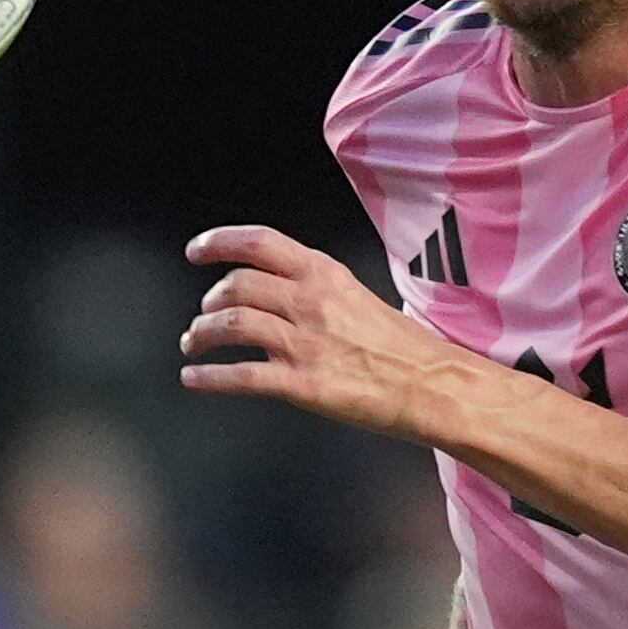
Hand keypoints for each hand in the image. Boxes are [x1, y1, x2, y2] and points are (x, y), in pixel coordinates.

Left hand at [180, 224, 463, 440]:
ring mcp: (304, 343)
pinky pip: (241, 377)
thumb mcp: (356, 295)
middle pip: (237, 285)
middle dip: (211, 299)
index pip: (258, 243)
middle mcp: (310, 301)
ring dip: (202, 333)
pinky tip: (193, 378)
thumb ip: (314, 289)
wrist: (434, 386)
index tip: (196, 250)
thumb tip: (275, 294)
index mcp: (324, 273)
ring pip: (232, 325)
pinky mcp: (303, 384)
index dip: (219, 242)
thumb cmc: (402, 346)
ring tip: (194, 341)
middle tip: (204, 313)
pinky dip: (209, 377)